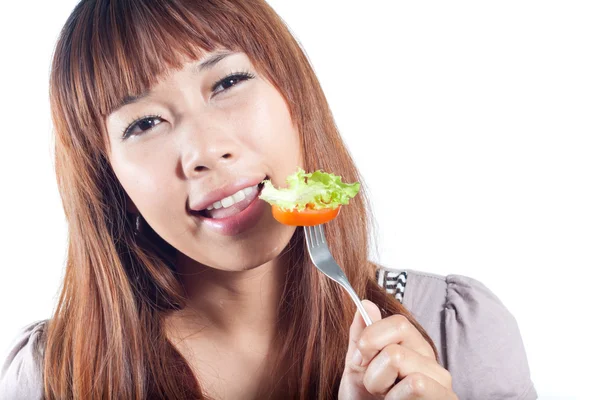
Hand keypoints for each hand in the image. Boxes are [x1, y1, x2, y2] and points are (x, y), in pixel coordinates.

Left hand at [338, 300, 456, 398]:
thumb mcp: (358, 368)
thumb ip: (361, 338)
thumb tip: (365, 303)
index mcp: (414, 349)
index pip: (398, 323)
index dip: (371, 337)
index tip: (360, 358)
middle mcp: (433, 364)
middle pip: (395, 348)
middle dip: (373, 371)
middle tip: (376, 387)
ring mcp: (442, 385)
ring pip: (403, 366)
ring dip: (382, 386)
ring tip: (386, 399)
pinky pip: (415, 386)